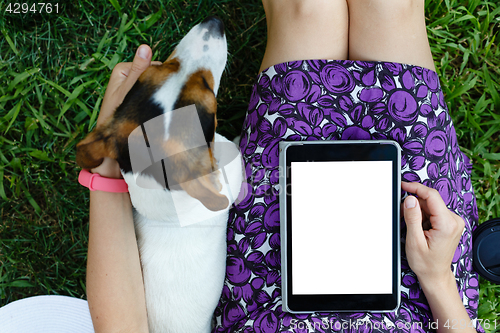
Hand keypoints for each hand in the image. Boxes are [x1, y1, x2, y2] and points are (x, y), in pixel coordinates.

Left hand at [91, 45, 161, 177]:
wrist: (114, 154)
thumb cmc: (118, 124)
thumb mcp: (128, 94)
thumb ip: (138, 71)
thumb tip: (144, 47)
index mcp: (121, 71)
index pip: (150, 65)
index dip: (159, 76)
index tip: (160, 92)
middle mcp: (128, 80)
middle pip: (154, 77)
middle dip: (159, 89)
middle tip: (162, 104)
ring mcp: (135, 94)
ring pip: (156, 90)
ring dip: (162, 100)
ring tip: (163, 113)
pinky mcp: (140, 107)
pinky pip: (155, 102)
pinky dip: (161, 108)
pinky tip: (165, 118)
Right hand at [401, 181, 464, 284]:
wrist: (435, 274)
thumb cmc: (426, 262)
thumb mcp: (414, 241)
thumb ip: (412, 218)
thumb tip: (410, 200)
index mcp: (447, 224)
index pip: (432, 196)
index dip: (416, 188)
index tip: (403, 185)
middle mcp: (454, 220)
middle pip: (431, 200)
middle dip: (415, 204)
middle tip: (403, 214)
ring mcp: (453, 221)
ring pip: (431, 205)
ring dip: (418, 211)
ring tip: (413, 227)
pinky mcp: (450, 223)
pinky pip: (433, 211)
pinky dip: (423, 216)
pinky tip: (419, 227)